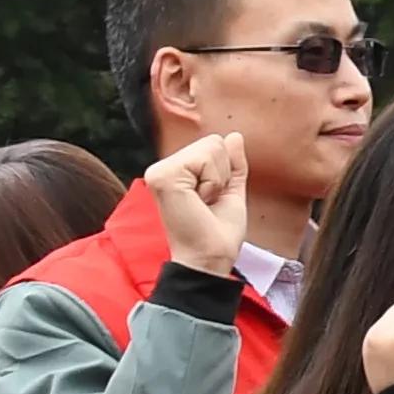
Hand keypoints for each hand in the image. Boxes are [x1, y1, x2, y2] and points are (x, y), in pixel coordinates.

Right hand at [144, 129, 251, 267]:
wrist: (210, 257)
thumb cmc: (218, 232)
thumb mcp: (230, 191)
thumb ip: (232, 164)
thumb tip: (235, 136)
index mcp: (175, 172)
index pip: (214, 145)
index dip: (224, 174)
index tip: (212, 200)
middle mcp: (162, 168)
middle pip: (213, 142)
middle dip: (222, 175)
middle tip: (207, 203)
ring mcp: (159, 171)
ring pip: (211, 147)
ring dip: (217, 180)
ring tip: (202, 203)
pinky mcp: (161, 176)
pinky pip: (205, 158)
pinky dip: (212, 182)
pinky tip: (198, 201)